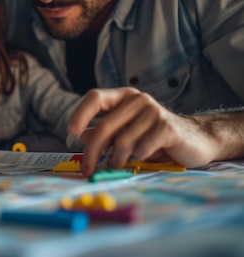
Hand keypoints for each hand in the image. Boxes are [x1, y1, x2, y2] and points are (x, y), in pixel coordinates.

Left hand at [67, 88, 215, 175]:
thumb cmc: (154, 136)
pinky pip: (141, 148)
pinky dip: (138, 157)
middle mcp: (137, 100)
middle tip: (87, 170)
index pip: (95, 97)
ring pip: (122, 141)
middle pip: (104, 126)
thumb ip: (106, 133)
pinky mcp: (167, 127)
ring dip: (117, 159)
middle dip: (92, 152)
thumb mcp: (127, 132)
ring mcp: (153, 111)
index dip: (80, 113)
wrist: (196, 139)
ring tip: (119, 164)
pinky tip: (144, 156)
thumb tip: (84, 137)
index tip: (71, 131)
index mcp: (124, 97)